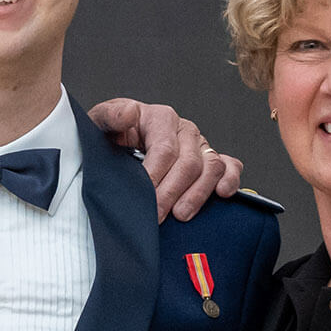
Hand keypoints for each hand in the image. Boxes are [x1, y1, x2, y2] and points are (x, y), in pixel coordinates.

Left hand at [88, 98, 242, 221]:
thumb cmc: (112, 136)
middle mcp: (184, 130)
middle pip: (189, 163)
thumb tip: (128, 114)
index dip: (155, 176)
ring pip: (211, 167)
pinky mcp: (211, 158)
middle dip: (172, 192)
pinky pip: (229, 166)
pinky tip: (222, 194)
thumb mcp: (101, 123)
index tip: (143, 198)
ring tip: (181, 215)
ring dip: (198, 194)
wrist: (118, 143)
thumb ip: (109, 117)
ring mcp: (200, 144)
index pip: (165, 149)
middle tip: (156, 215)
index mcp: (160, 118)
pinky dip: (230, 180)